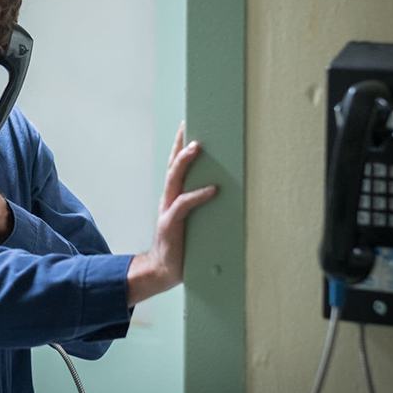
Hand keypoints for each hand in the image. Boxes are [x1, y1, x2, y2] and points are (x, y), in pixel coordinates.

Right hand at [126, 121, 217, 306]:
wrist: (163, 269)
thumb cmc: (182, 245)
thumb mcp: (193, 220)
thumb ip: (203, 205)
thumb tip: (228, 190)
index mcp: (172, 196)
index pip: (175, 165)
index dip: (179, 144)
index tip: (186, 123)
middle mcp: (168, 198)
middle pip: (173, 165)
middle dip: (180, 144)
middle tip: (189, 127)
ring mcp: (168, 210)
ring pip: (174, 179)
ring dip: (184, 161)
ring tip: (196, 147)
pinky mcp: (171, 224)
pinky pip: (184, 205)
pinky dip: (199, 195)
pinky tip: (213, 189)